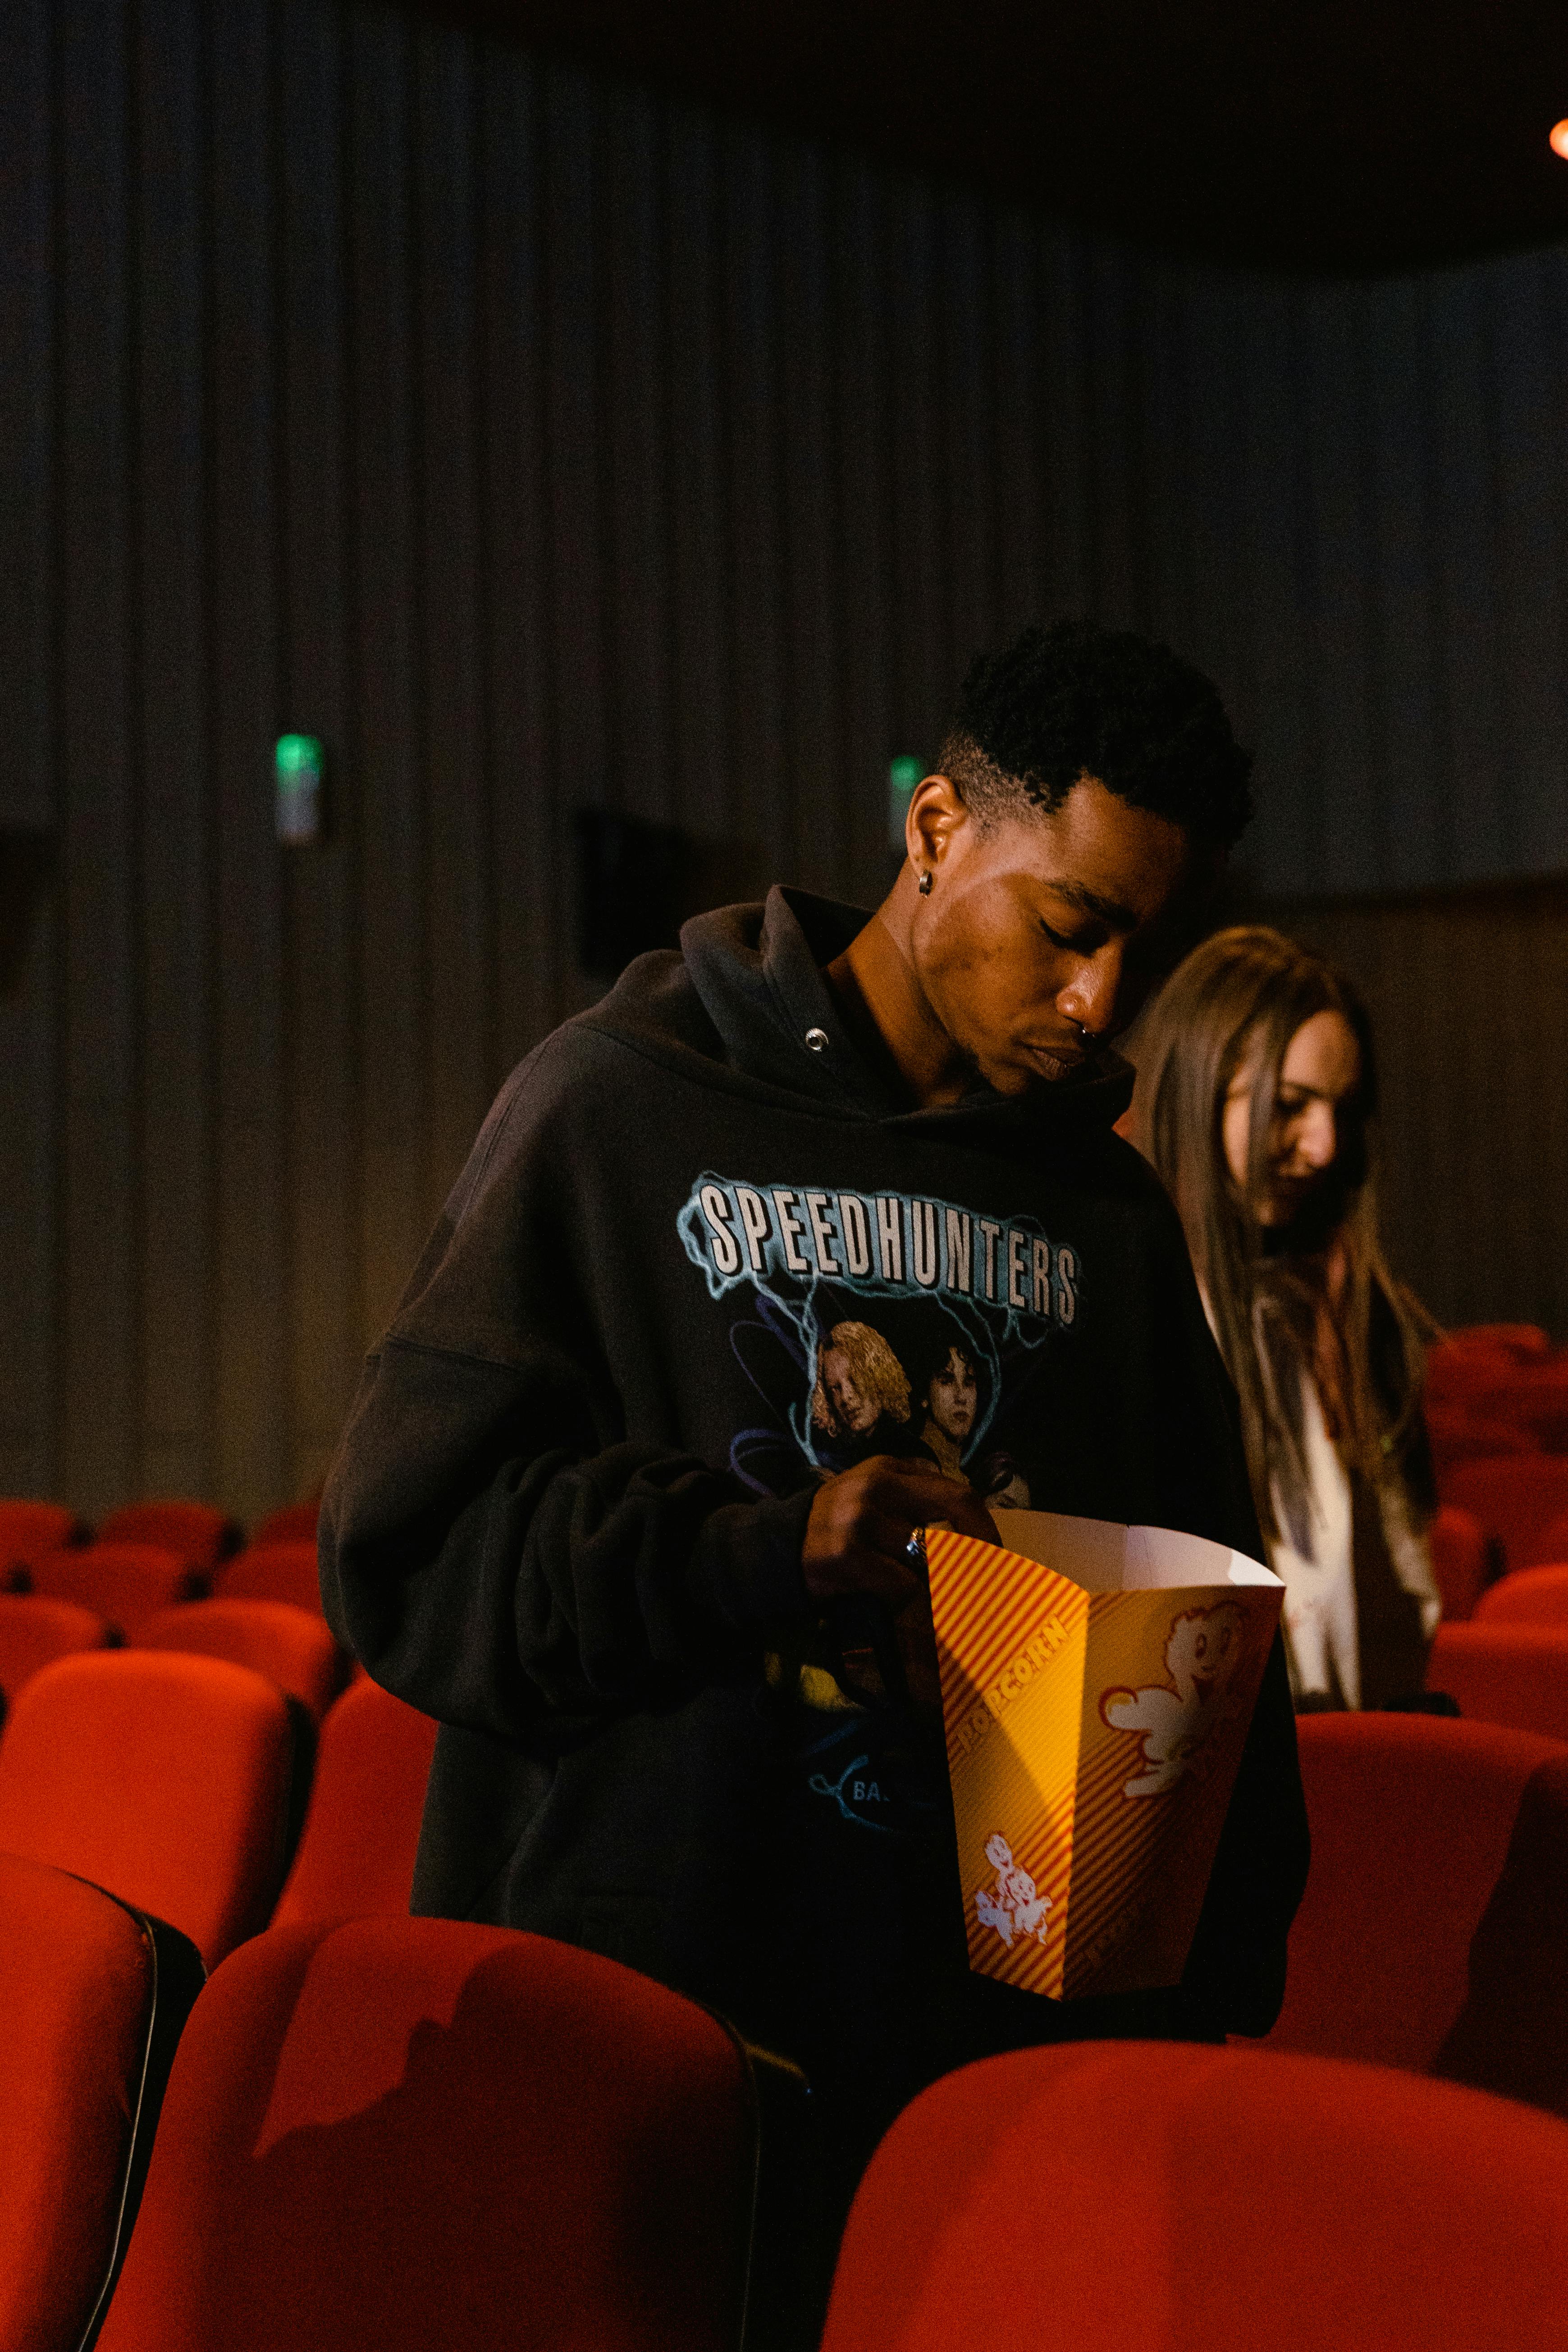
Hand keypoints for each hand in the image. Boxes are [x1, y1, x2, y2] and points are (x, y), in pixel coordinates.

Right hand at [801, 1455, 998, 1610]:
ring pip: (927, 1557)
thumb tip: (974, 1533)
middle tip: (985, 1585)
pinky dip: (905, 1600)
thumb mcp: (872, 1497)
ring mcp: (859, 1518)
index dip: (986, 1529)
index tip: (997, 1558)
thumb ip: (915, 1499)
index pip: (958, 1494)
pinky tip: (889, 1600)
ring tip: (926, 1599)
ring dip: (932, 1584)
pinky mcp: (846, 1554)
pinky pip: (901, 1584)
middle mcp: (876, 1485)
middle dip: (977, 1554)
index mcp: (888, 1469)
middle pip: (954, 1515)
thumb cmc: (836, 1526)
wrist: (775, 1548)